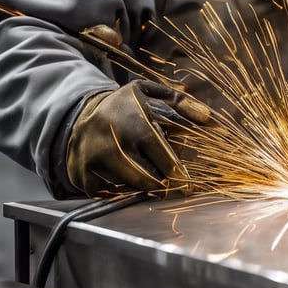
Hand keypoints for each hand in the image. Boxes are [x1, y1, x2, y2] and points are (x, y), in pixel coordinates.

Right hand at [66, 80, 211, 197]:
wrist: (78, 113)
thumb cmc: (123, 106)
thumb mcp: (150, 94)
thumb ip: (182, 103)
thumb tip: (209, 117)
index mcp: (135, 123)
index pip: (165, 160)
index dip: (178, 174)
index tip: (186, 182)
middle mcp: (114, 142)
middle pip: (149, 180)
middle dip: (162, 184)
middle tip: (170, 185)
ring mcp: (95, 161)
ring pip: (130, 188)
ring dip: (141, 185)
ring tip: (143, 172)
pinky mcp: (82, 175)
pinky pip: (110, 193)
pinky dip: (119, 189)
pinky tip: (121, 175)